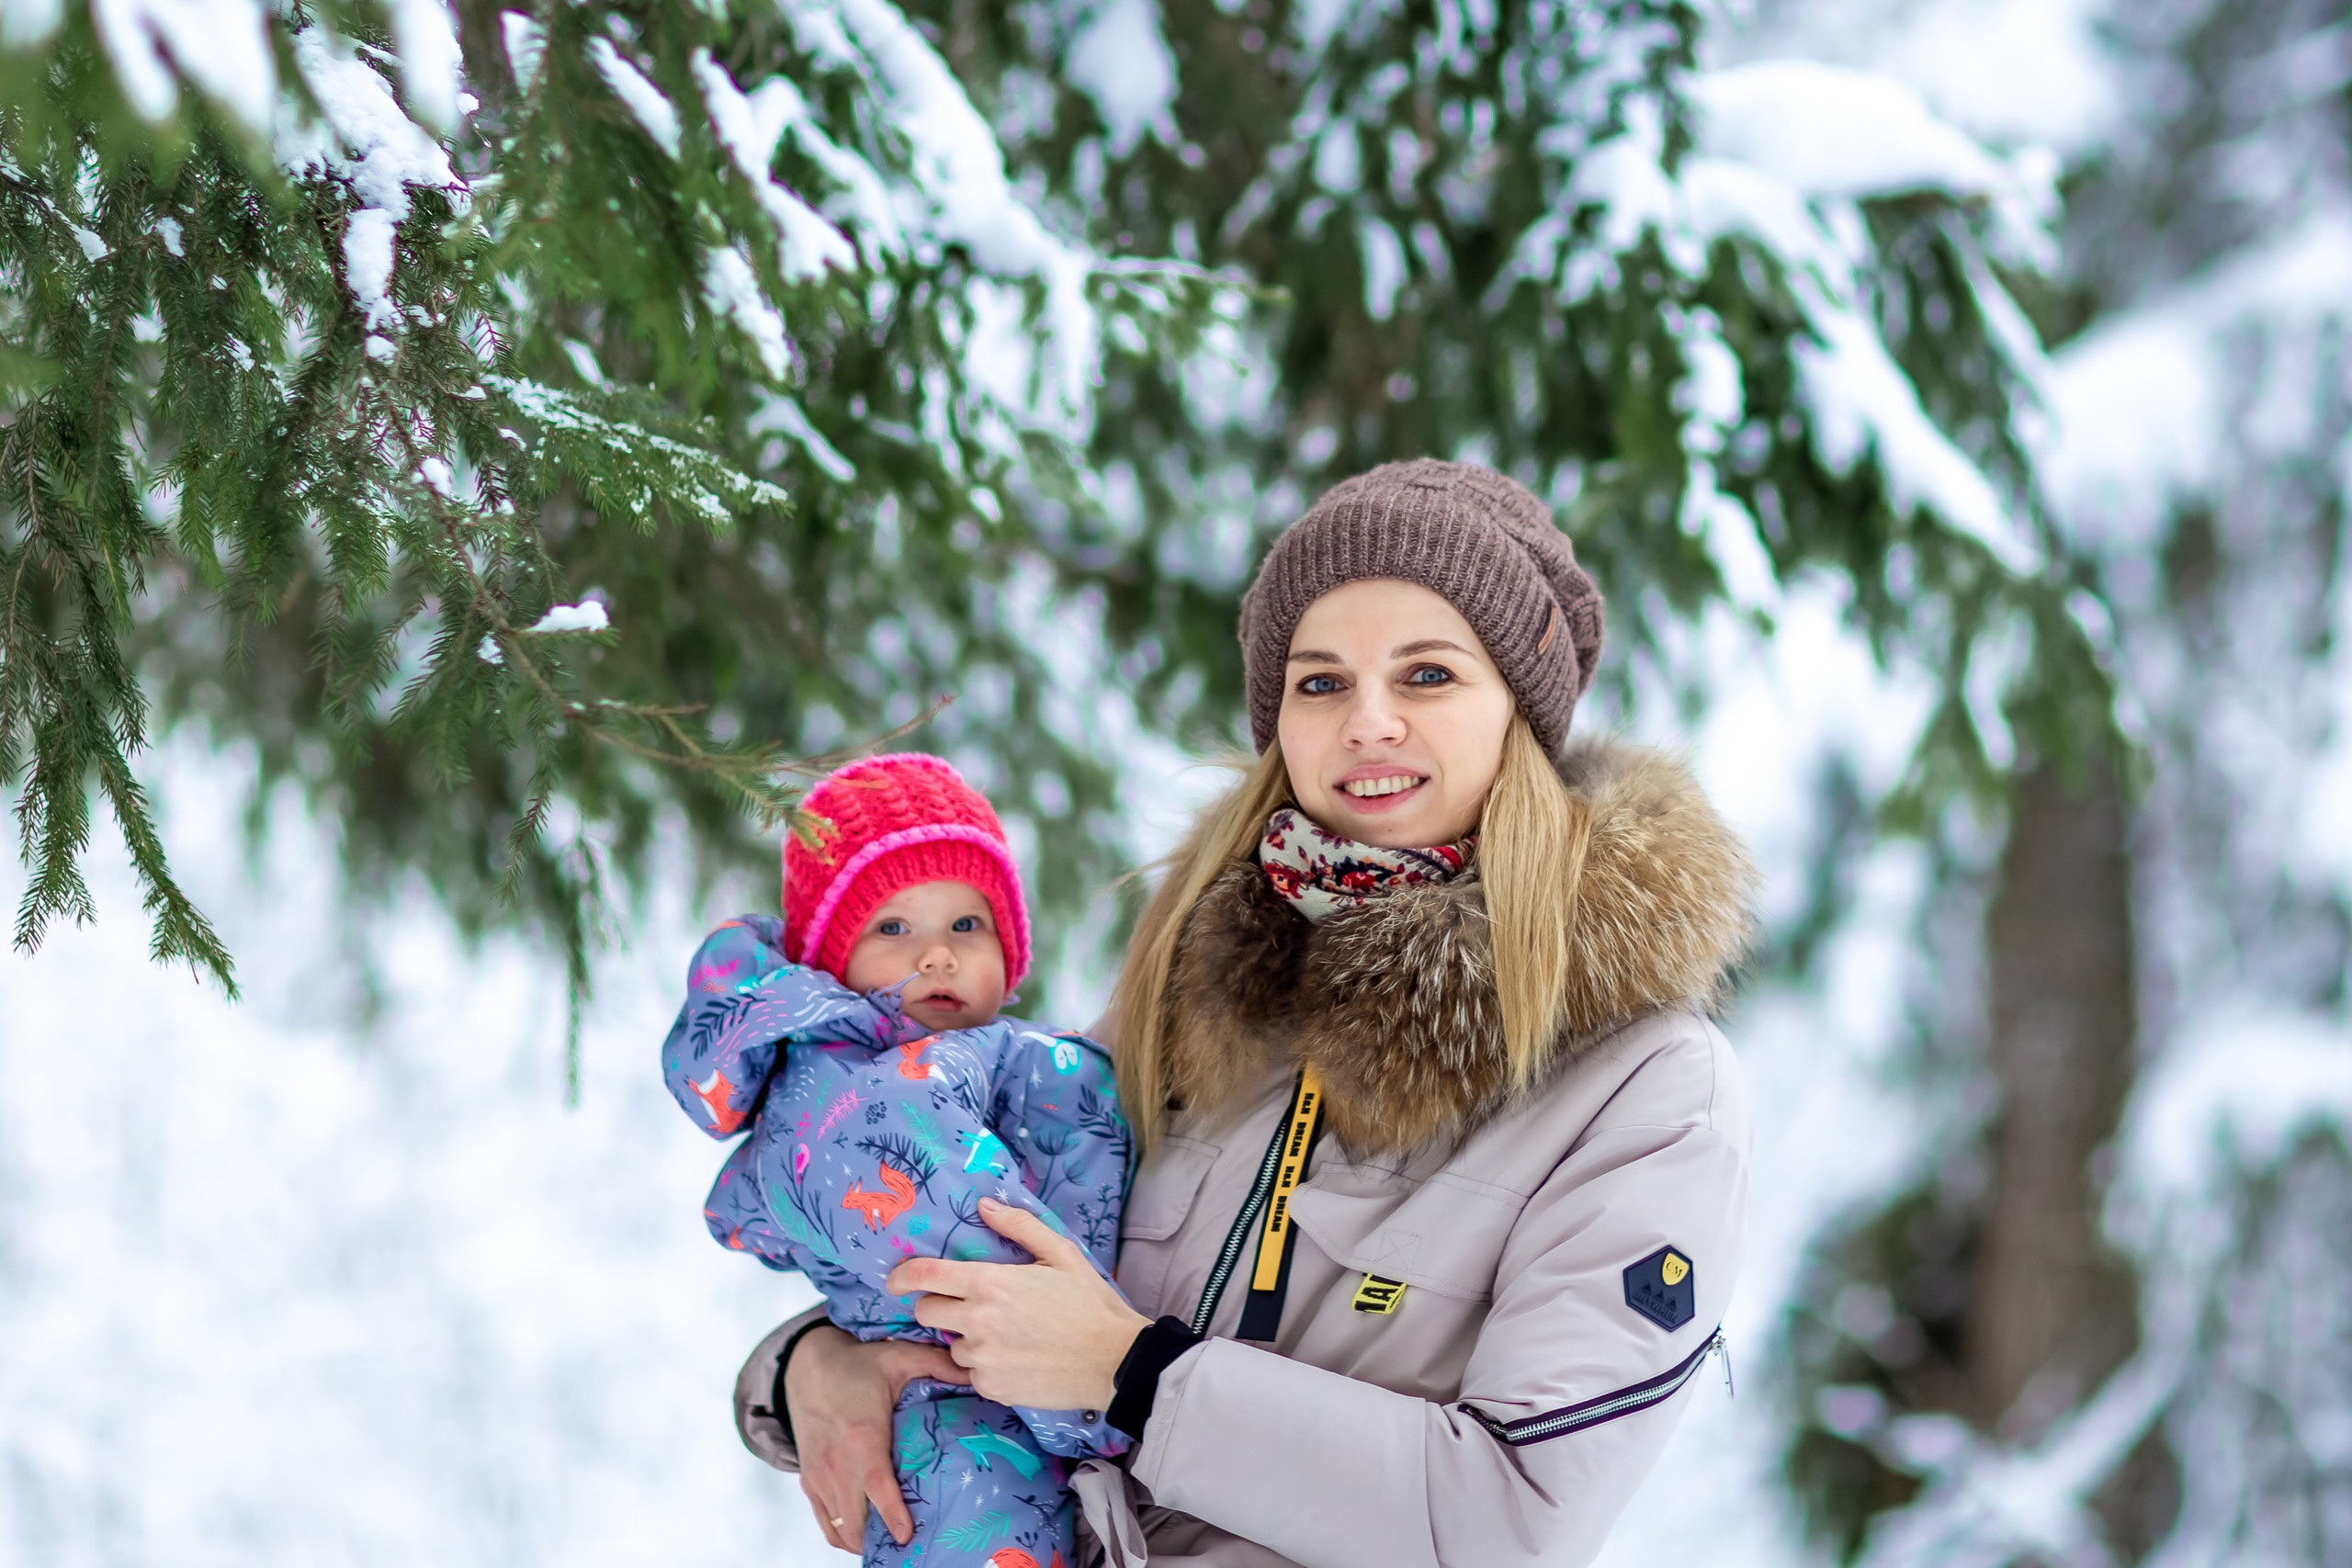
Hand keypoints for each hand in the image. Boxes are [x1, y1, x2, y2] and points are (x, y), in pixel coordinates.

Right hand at [783, 1324, 971, 1553]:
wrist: (807, 1366)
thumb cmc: (856, 1364)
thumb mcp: (899, 1356)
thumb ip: (937, 1364)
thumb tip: (973, 1373)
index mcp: (862, 1438)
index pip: (877, 1487)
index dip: (893, 1515)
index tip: (907, 1536)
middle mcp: (837, 1464)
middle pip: (855, 1522)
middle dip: (881, 1538)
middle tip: (911, 1542)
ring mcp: (820, 1476)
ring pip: (840, 1530)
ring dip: (863, 1540)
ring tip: (891, 1541)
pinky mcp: (809, 1481)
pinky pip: (826, 1524)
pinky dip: (844, 1535)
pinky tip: (867, 1532)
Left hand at [884, 1198, 1151, 1410]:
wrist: (1115, 1360)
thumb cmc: (1089, 1302)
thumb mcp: (1060, 1253)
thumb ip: (1019, 1226)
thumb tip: (984, 1205)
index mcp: (990, 1283)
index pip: (926, 1276)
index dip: (902, 1276)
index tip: (894, 1280)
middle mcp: (977, 1321)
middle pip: (927, 1312)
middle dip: (940, 1305)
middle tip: (970, 1305)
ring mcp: (982, 1358)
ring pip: (951, 1344)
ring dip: (967, 1338)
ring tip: (1006, 1335)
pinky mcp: (992, 1387)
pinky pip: (972, 1372)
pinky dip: (985, 1365)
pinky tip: (1016, 1358)